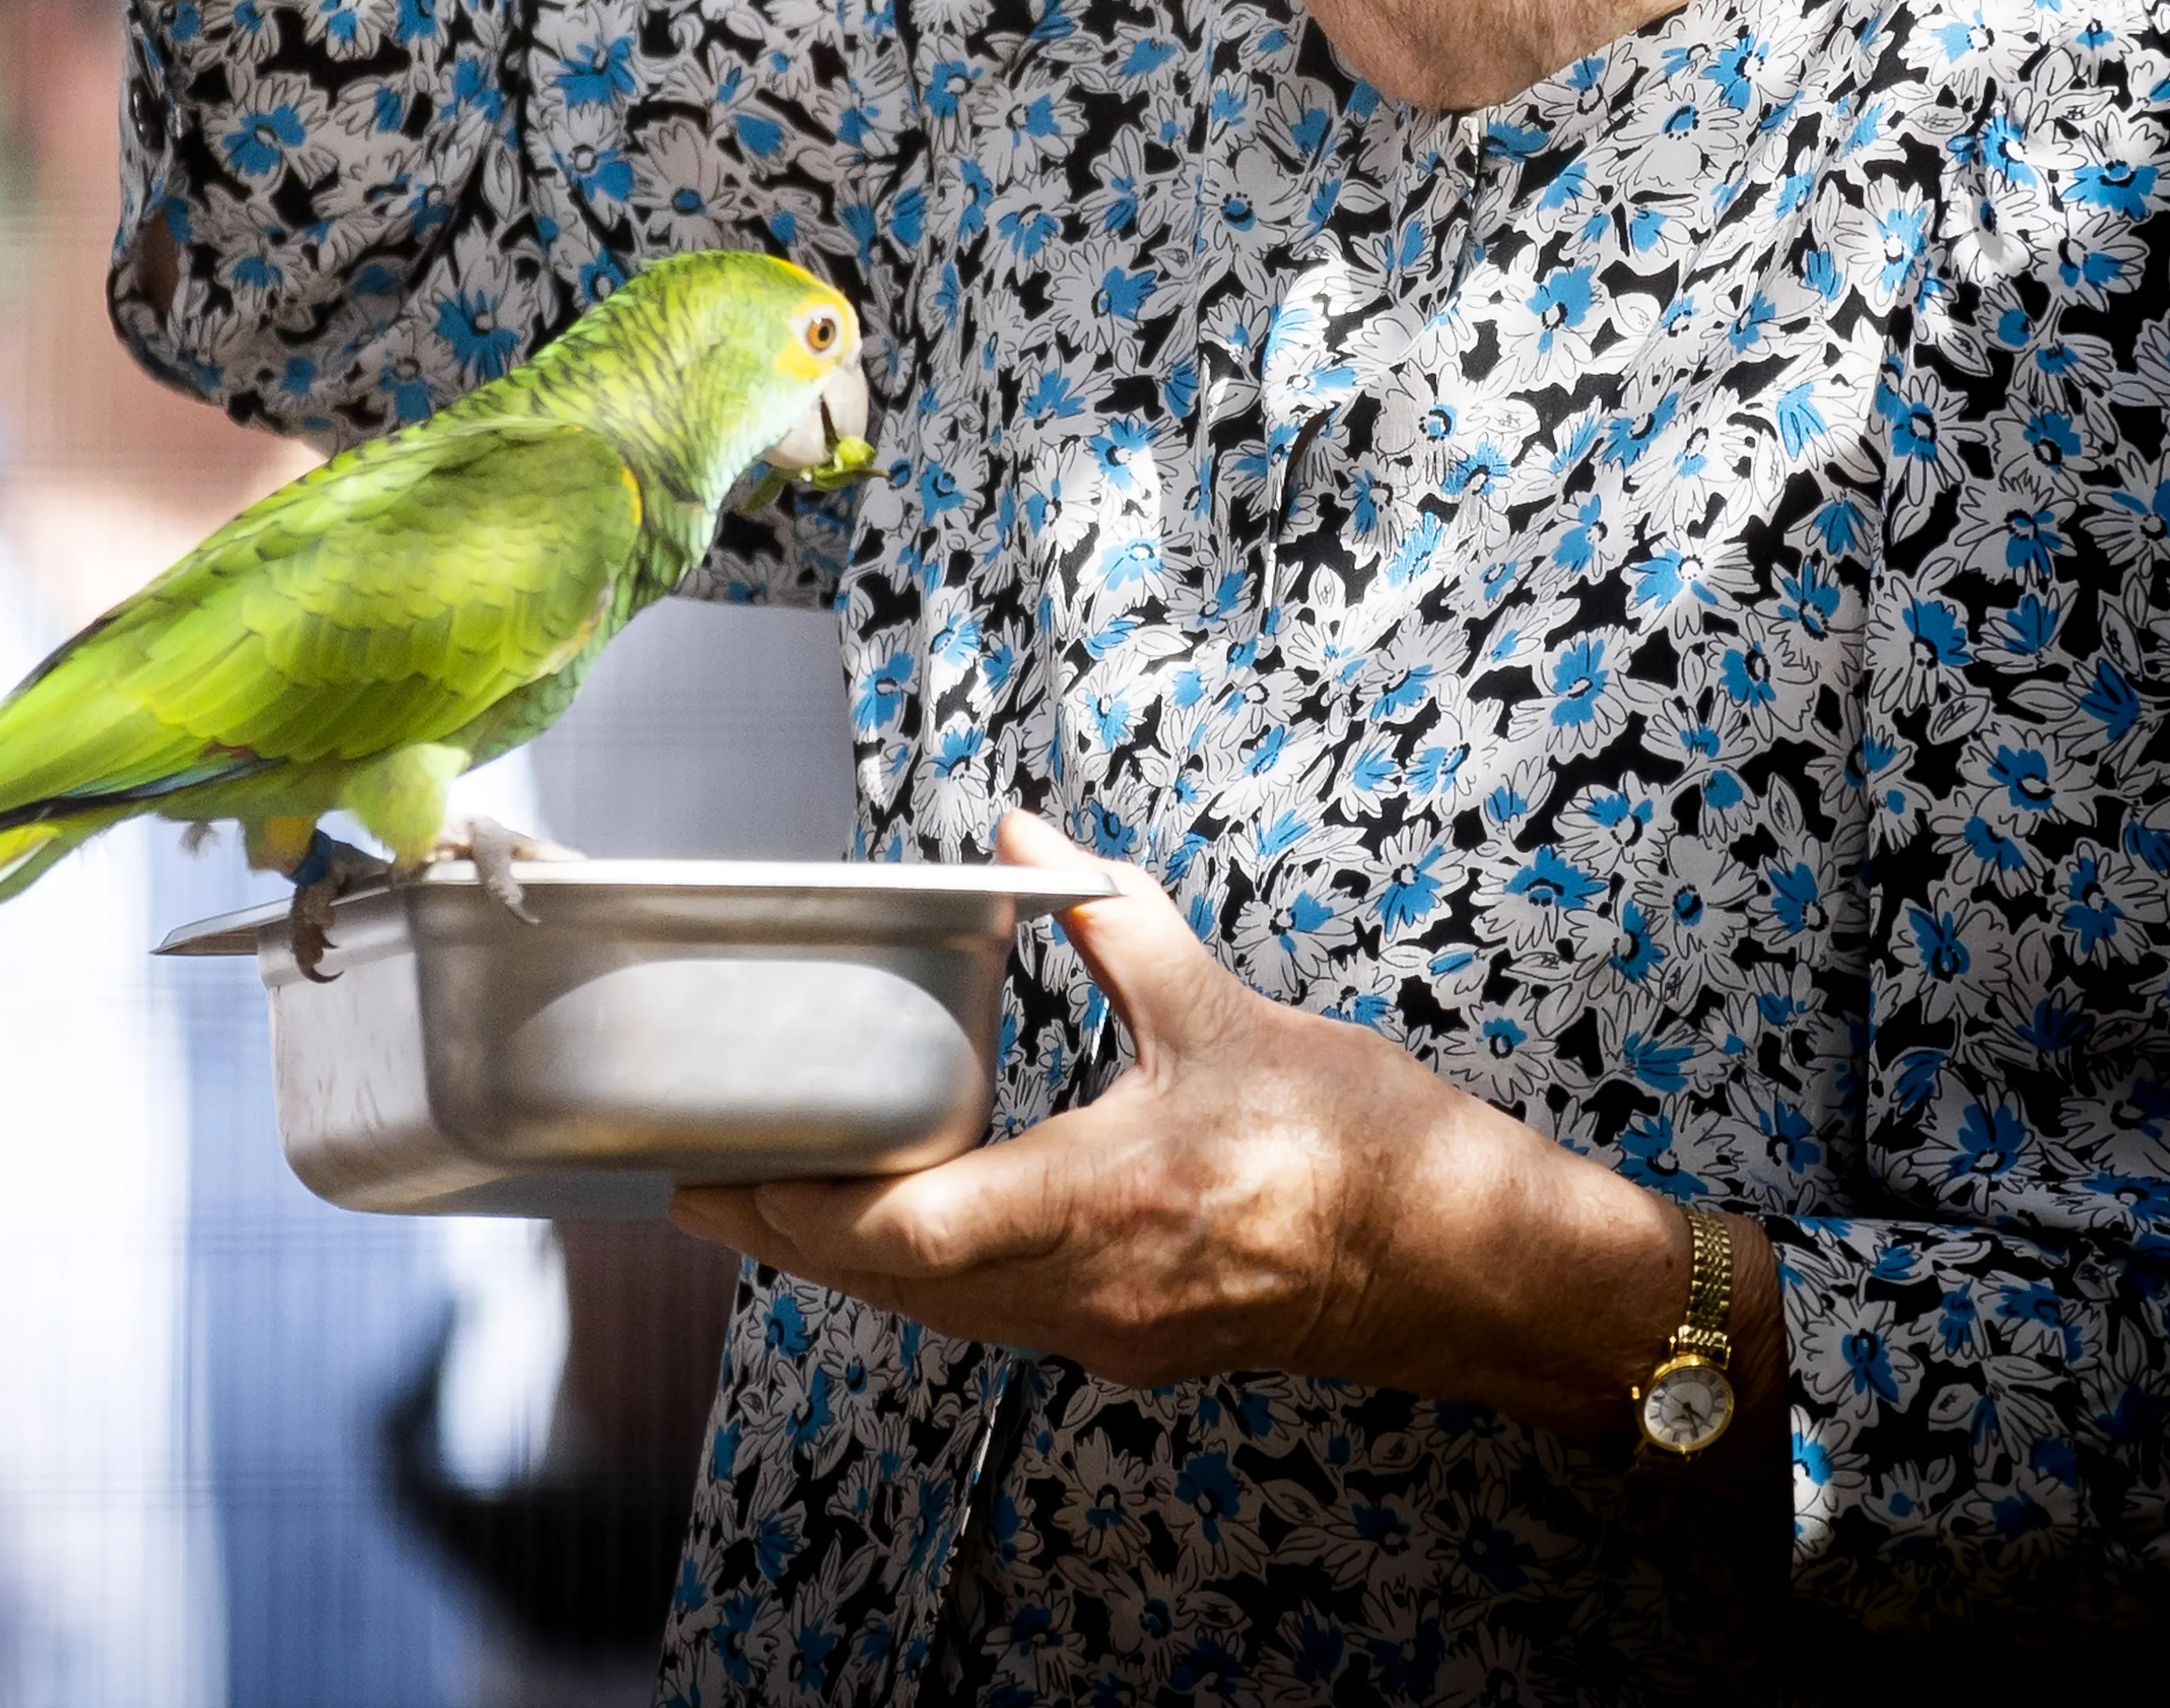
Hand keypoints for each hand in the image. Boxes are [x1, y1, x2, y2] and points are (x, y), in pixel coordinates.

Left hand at [674, 810, 1778, 1458]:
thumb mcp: (1228, 1011)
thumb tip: (1022, 830)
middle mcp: (1090, 1289)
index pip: (909, 1232)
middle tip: (697, 1193)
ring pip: (941, 1313)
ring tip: (770, 1204)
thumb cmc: (1363, 1145)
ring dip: (850, 1265)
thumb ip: (1113, 919)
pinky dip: (927, 1277)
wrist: (1471, 1268)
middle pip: (895, 1289)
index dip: (799, 1207)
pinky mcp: (1136, 1339)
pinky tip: (900, 1227)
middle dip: (789, 1238)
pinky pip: (995, 1317)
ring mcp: (1111, 1329)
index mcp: (1105, 1201)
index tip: (713, 1178)